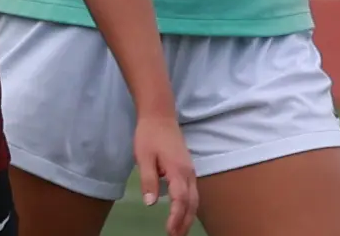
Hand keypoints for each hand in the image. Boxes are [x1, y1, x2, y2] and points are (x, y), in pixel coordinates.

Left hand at [133, 113, 198, 235]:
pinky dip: (190, 205)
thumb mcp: (144, 157)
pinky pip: (193, 191)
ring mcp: (190, 170)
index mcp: (177, 170)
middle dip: (185, 221)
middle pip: (192, 202)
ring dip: (189, 215)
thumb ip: (148, 180)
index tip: (170, 231)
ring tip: (179, 230)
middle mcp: (188, 172)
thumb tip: (151, 203)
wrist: (160, 115)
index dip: (176, 217)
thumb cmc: (149, 135)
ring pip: (195, 197)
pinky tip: (183, 212)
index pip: (181, 199)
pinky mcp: (188, 168)